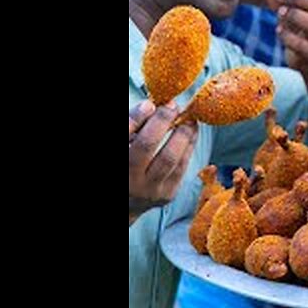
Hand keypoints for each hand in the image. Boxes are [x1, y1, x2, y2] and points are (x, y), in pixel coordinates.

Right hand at [129, 100, 197, 220]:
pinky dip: (188, 146)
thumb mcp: (124, 144)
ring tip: (188, 118)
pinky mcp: (166, 195)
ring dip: (182, 134)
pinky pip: (181, 167)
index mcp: (116, 164)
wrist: (128, 204)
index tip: (150, 104)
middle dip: (162, 122)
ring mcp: (147, 190)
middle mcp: (129, 180)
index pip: (125, 136)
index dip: (136, 118)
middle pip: (146, 147)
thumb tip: (151, 106)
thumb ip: (132, 126)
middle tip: (173, 106)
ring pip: (169, 158)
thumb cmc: (126, 164)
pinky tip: (191, 132)